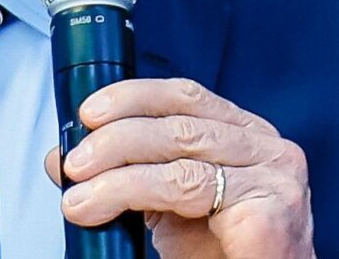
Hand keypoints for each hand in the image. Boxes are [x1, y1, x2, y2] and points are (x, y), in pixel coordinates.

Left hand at [43, 78, 314, 258]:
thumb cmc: (222, 255)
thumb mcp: (166, 208)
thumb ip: (126, 175)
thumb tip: (63, 158)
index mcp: (246, 136)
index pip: (186, 97)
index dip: (133, 97)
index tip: (89, 113)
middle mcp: (268, 148)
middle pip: (179, 124)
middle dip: (115, 140)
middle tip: (74, 165)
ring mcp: (275, 177)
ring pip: (180, 156)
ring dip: (116, 174)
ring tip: (79, 196)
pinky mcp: (271, 210)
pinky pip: (189, 188)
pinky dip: (136, 192)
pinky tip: (107, 207)